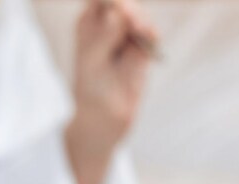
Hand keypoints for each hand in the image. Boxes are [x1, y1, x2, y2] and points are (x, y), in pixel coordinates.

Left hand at [66, 0, 155, 183]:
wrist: (104, 117)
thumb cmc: (90, 89)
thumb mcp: (92, 60)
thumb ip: (105, 35)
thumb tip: (118, 11)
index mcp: (88, 24)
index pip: (99, 0)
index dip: (111, 1)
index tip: (118, 6)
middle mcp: (107, 26)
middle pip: (122, 4)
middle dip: (128, 8)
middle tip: (131, 20)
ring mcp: (125, 37)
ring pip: (138, 15)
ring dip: (141, 19)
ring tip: (141, 32)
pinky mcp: (141, 50)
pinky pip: (150, 33)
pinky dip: (150, 34)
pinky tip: (148, 39)